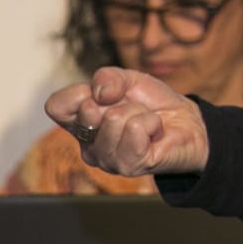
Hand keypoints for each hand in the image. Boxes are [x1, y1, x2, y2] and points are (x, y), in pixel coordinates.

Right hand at [44, 67, 209, 176]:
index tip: (107, 93)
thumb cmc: (153, 103)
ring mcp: (106, 160)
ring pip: (114, 118)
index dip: (81, 91)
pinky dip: (151, 121)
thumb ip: (108, 77)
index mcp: (79, 124)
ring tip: (146, 122)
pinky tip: (154, 133)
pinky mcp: (129, 166)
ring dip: (139, 112)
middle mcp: (87, 146)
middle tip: (133, 110)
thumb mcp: (128, 79)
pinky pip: (135, 128)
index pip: (55, 105)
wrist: (187, 121)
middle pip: (88, 110)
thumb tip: (99, 94)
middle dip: (120, 100)